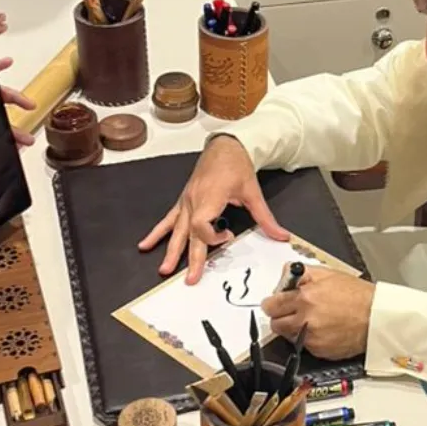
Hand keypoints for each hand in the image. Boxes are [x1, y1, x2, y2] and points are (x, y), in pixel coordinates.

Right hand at [138, 135, 289, 283]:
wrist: (225, 146)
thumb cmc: (237, 165)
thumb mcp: (253, 192)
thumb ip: (265, 217)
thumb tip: (281, 236)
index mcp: (210, 196)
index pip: (202, 224)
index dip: (213, 236)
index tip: (228, 235)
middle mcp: (194, 200)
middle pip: (190, 234)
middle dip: (191, 258)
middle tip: (191, 279)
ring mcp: (187, 201)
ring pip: (177, 230)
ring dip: (171, 251)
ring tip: (164, 269)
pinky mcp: (184, 200)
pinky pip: (169, 219)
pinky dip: (158, 232)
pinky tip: (145, 244)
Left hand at [261, 265, 373, 359]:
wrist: (377, 317)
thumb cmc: (358, 295)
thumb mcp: (329, 273)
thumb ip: (302, 273)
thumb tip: (286, 275)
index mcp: (305, 298)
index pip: (271, 305)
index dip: (272, 303)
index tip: (274, 303)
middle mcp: (305, 320)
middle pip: (275, 324)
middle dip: (281, 317)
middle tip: (292, 312)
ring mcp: (311, 338)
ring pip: (288, 336)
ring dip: (294, 329)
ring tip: (312, 320)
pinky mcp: (319, 351)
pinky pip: (304, 346)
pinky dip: (309, 339)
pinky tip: (323, 330)